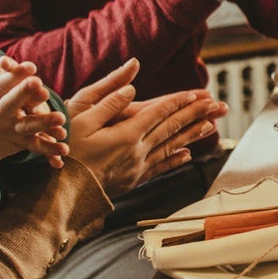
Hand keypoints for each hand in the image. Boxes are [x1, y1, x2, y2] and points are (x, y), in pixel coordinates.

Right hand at [0, 31, 64, 183]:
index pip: (0, 85)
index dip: (14, 75)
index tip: (29, 65)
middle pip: (12, 104)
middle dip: (25, 94)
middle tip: (40, 84)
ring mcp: (10, 131)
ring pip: (28, 127)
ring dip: (44, 123)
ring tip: (60, 117)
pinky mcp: (19, 143)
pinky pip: (36, 147)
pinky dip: (49, 149)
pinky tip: (64, 148)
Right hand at [65, 59, 226, 196]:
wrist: (61, 192)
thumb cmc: (66, 151)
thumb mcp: (81, 119)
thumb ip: (109, 102)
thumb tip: (133, 86)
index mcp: (126, 133)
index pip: (159, 113)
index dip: (178, 102)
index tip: (196, 93)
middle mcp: (137, 151)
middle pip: (172, 128)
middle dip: (195, 114)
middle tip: (216, 105)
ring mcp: (137, 167)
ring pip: (171, 147)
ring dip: (193, 135)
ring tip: (211, 125)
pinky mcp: (133, 180)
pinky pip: (160, 167)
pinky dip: (176, 159)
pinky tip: (188, 155)